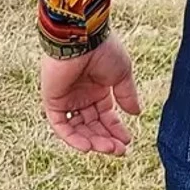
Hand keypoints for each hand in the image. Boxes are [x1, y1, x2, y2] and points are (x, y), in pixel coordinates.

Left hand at [41, 33, 141, 154]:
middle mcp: (81, 96)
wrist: (82, 38)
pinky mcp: (52, 102)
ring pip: (78, 129)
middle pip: (93, 126)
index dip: (116, 129)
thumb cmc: (104, 50)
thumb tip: (136, 113)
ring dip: (93, 141)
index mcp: (98, 88)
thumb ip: (127, 95)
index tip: (128, 141)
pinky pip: (61, 126)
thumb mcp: (122, 74)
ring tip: (108, 149)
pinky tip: (89, 146)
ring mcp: (66, 100)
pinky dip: (73, 138)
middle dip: (106, 139)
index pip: (106, 116)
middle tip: (119, 151)